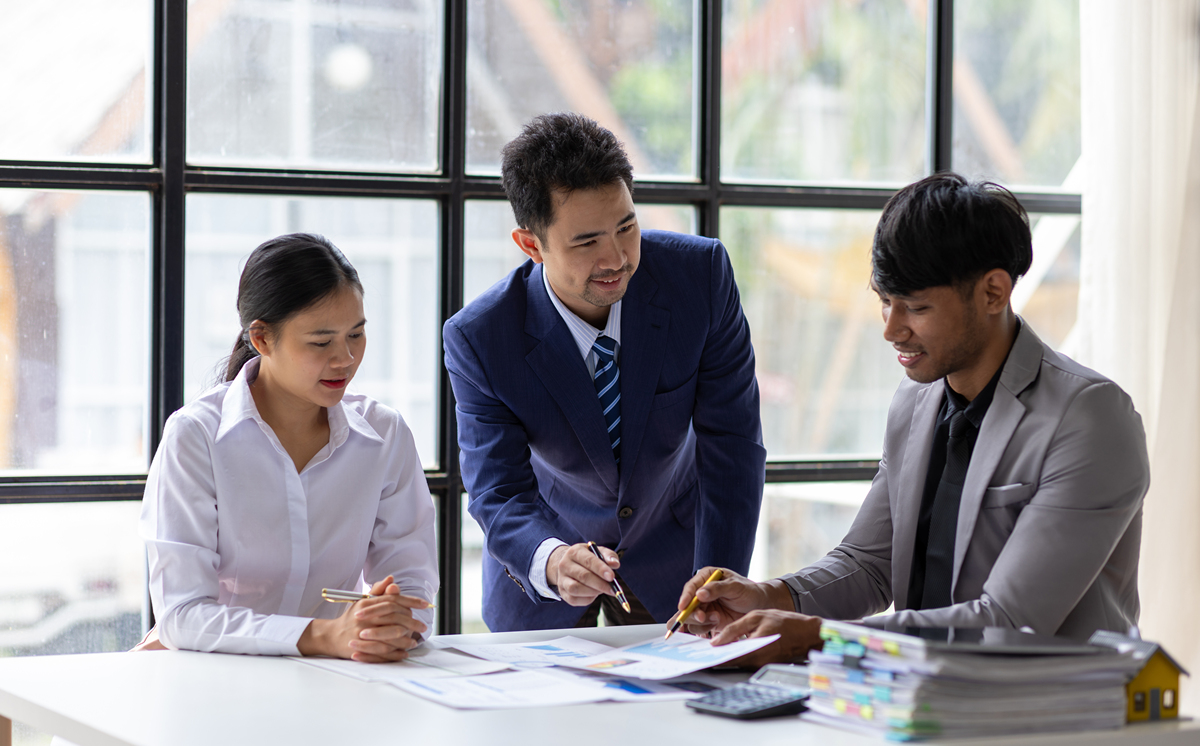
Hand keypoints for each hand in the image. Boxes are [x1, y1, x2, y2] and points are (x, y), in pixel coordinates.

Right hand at [297, 575, 430, 661]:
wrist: (330, 635)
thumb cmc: (352, 618)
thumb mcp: (363, 602)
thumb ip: (379, 591)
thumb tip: (391, 579)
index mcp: (367, 604)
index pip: (393, 600)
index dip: (411, 602)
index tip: (425, 605)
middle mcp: (365, 617)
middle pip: (394, 618)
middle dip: (411, 623)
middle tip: (422, 627)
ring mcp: (362, 634)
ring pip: (389, 636)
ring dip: (405, 640)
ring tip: (414, 642)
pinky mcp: (360, 649)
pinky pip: (381, 652)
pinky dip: (394, 654)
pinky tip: (403, 653)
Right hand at [546, 543, 618, 605]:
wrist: (569, 565)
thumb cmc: (587, 558)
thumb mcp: (598, 551)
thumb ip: (609, 556)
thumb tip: (615, 564)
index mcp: (574, 552)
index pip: (588, 561)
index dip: (601, 569)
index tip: (612, 577)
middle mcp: (564, 565)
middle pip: (583, 576)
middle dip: (600, 584)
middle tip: (612, 589)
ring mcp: (561, 579)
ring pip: (575, 589)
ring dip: (592, 592)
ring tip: (602, 590)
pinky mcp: (562, 592)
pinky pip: (574, 600)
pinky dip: (587, 599)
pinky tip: (594, 594)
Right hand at [675, 567, 788, 636]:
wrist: (759, 606)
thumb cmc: (749, 591)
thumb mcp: (735, 586)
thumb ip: (717, 589)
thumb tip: (699, 594)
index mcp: (706, 577)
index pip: (691, 587)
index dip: (685, 597)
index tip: (683, 607)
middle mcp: (702, 592)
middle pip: (687, 605)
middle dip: (693, 613)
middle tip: (703, 617)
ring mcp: (704, 606)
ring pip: (690, 618)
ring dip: (702, 622)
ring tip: (718, 619)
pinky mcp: (708, 620)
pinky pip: (698, 627)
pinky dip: (703, 630)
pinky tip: (714, 627)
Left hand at [709, 609, 823, 666]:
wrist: (807, 634)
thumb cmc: (785, 623)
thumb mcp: (757, 617)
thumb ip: (735, 629)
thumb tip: (717, 641)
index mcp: (754, 650)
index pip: (726, 658)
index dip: (712, 656)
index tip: (700, 653)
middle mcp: (757, 662)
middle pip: (730, 662)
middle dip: (717, 655)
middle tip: (704, 647)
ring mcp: (761, 665)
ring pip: (737, 661)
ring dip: (727, 654)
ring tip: (715, 644)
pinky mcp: (763, 665)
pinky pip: (746, 661)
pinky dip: (738, 654)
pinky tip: (732, 644)